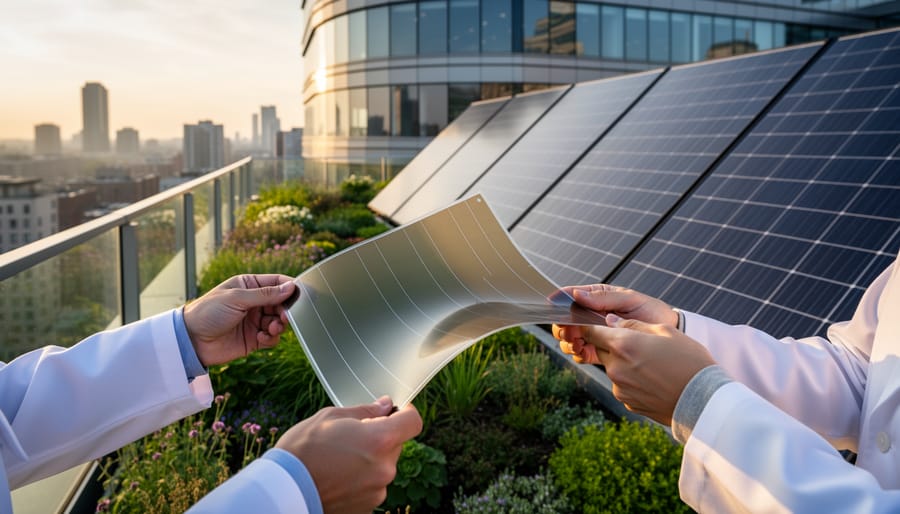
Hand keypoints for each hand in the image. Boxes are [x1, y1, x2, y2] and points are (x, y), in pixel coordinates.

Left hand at [183, 274, 296, 365]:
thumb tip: (291, 287)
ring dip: (279, 325)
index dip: (289, 287)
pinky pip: (272, 337)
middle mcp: (254, 302)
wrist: (191, 341)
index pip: (276, 282)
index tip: (300, 294)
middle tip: (284, 317)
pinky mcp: (254, 338)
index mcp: (249, 286)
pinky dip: (271, 338)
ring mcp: (255, 321)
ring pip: (279, 321)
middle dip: (285, 310)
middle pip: (282, 303)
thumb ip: (266, 294)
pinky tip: (260, 338)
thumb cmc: (208, 313)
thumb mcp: (237, 299)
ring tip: (271, 328)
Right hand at [276, 397, 422, 513]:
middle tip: (351, 435)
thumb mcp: (330, 417)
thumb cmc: (302, 450)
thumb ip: (365, 411)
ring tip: (339, 459)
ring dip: (371, 459)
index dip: (407, 413)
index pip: (413, 422)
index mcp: (380, 440)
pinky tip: (339, 476)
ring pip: (383, 465)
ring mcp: (378, 490)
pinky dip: (362, 478)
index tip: (397, 410)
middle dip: (380, 436)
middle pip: (396, 444)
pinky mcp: (368, 506)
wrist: (284, 491)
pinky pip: (373, 484)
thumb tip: (385, 406)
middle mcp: (385, 467)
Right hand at [553, 284, 678, 363]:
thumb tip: (577, 294)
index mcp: (597, 297)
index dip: (559, 302)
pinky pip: (581, 353)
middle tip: (570, 332)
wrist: (670, 334)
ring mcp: (595, 333)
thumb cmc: (652, 311)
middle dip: (562, 327)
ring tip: (578, 343)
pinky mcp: (600, 350)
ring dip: (569, 341)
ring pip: (570, 338)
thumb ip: (603, 298)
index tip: (555, 309)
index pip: (570, 297)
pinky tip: (584, 351)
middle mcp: (592, 316)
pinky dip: (578, 353)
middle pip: (565, 321)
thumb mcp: (629, 299)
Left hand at [565, 313, 714, 424]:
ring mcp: (620, 388)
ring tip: (655, 366)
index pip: (591, 332)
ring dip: (625, 364)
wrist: (705, 401)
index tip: (598, 325)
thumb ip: (634, 324)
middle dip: (615, 346)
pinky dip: (633, 381)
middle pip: (602, 351)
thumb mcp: (666, 332)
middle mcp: (615, 367)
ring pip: (614, 369)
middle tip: (640, 346)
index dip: (592, 326)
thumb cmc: (689, 361)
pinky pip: (623, 386)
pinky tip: (656, 381)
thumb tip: (611, 321)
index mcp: (623, 345)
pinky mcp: (627, 403)